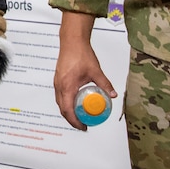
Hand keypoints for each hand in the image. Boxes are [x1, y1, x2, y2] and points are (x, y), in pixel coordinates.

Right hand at [52, 11, 113, 131]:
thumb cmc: (80, 54)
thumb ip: (104, 83)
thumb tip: (112, 94)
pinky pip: (60, 96)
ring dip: (68, 112)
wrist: (72, 41)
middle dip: (72, 119)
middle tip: (83, 124)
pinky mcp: (58, 79)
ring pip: (60, 103)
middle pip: (63, 109)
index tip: (83, 127)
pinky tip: (75, 103)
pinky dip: (66, 103)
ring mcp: (57, 83)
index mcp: (67, 87)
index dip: (75, 121)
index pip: (68, 110)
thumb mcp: (95, 71)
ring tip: (79, 116)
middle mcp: (60, 86)